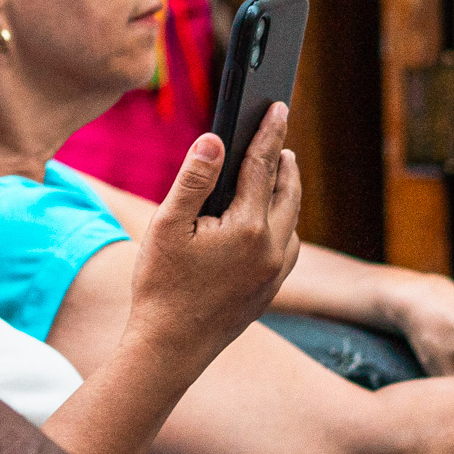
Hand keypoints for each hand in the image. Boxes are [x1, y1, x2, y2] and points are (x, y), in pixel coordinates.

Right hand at [128, 103, 301, 363]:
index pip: (263, 166)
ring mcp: (276, 271)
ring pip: (292, 219)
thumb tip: (215, 139)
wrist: (171, 347)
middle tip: (278, 133)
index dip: (269, 132)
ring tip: (276, 168)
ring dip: (286, 190)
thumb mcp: (167, 225)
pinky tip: (268, 217)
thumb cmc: (161, 285)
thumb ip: (193, 178)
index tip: (277, 106)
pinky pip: (288, 244)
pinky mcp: (272, 288)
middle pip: (288, 190)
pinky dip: (283, 220)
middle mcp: (273, 248)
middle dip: (283, 159)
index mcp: (249, 228)